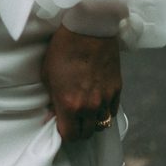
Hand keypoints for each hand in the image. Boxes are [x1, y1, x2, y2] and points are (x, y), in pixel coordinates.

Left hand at [40, 25, 121, 141]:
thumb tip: (52, 114)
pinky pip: (112, 111)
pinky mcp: (117, 89)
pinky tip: (97, 103)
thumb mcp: (48, 75)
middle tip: (72, 120)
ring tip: (85, 112)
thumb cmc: (63, 49)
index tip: (61, 125)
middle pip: (87, 134)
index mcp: (69, 104)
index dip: (64, 133)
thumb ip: (51, 99)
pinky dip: (105, 111)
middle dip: (78, 130)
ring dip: (92, 122)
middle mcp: (89, 106)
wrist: (89, 29)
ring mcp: (105, 98)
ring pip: (101, 125)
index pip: (70, 136)